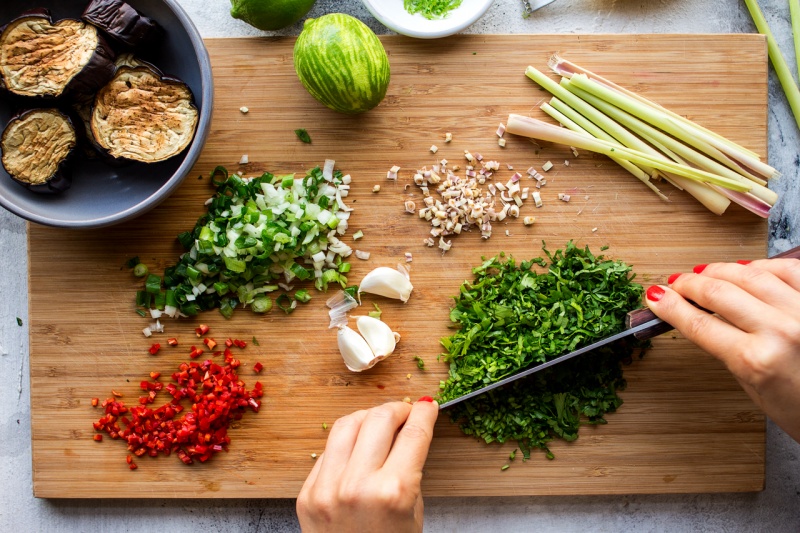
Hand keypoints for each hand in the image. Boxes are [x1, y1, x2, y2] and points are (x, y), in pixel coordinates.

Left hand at [296, 398, 438, 532]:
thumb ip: (409, 469)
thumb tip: (408, 431)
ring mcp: (326, 489)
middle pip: (379, 418)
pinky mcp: (307, 494)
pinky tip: (358, 448)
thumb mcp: (413, 512)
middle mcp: (357, 486)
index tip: (429, 405)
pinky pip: (327, 451)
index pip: (414, 434)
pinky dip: (346, 443)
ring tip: (381, 423)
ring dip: (368, 416)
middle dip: (398, 409)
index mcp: (392, 492)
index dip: (425, 413)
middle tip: (407, 413)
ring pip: (347, 424)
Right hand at [644, 258, 799, 442]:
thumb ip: (731, 352)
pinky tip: (748, 268)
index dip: (671, 307)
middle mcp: (781, 332)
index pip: (698, 324)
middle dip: (690, 284)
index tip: (656, 297)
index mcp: (756, 361)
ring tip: (706, 272)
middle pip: (718, 293)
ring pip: (750, 274)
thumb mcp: (756, 390)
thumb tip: (705, 321)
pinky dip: (763, 265)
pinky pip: (789, 270)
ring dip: (721, 270)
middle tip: (676, 283)